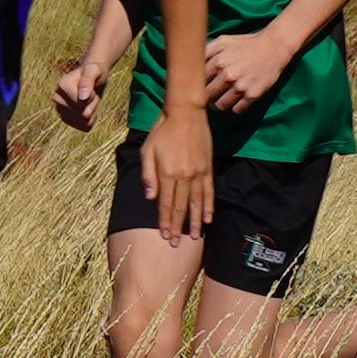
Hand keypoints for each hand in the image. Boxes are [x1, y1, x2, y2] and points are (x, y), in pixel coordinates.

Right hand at [48, 54, 106, 132]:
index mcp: (61, 85)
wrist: (92, 78)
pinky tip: (89, 109)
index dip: (91, 97)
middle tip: (92, 93)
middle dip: (92, 104)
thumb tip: (82, 97)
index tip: (91, 87)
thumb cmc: (94, 72)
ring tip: (90, 99)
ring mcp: (60, 110)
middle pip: (82, 113)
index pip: (81, 103)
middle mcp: (57, 98)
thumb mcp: (94, 72)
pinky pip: (84, 127)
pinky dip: (91, 120)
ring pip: (83, 121)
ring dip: (92, 112)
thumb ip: (88, 81)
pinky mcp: (66, 119)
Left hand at [140, 112, 212, 239]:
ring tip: (195, 237)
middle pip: (180, 207)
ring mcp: (198, 173)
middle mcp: (183, 176)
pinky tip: (208, 218)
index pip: (165, 204)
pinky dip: (208, 206)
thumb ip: (148, 175)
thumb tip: (150, 198)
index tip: (164, 236)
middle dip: (177, 227)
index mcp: (167, 173)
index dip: (164, 221)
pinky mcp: (208, 168)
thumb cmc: (161, 131)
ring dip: (195, 222)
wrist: (185, 114)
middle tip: (175, 244)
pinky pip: (209, 191)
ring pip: (196, 203)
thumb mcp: (147, 150)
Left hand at [195, 26, 296, 113]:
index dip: (196, 85)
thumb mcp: (223, 41)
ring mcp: (241, 87)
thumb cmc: (245, 44)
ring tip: (220, 101)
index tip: (197, 87)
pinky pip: (237, 110)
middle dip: (206, 98)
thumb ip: (206, 50)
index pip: (198, 81)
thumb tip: (190, 61)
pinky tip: (236, 101)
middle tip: (208, 97)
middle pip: (207, 96)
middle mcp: (228, 76)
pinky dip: (235, 108)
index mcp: (218, 62)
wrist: (273, 47)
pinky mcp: (253, 95)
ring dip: (219, 105)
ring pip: (220, 106)